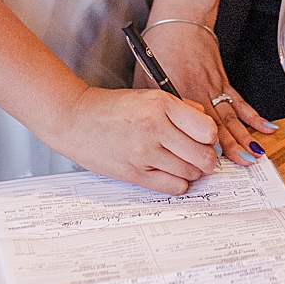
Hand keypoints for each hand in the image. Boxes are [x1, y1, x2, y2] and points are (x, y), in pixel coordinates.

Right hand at [53, 87, 220, 194]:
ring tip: (182, 162)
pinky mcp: (135, 174)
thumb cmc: (110, 108)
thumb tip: (205, 124)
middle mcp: (154, 129)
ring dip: (193, 171)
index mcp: (160, 105)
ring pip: (191, 173)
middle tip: (200, 154)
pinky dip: (179, 183)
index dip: (210, 137)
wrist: (74, 119)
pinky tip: (171, 173)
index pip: (207, 130)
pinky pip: (173, 187)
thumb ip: (181, 108)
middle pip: (203, 156)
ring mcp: (144, 154)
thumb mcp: (148, 96)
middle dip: (206, 158)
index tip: (205, 138)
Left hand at [142, 20, 276, 165]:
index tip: (211, 162)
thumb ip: (154, 104)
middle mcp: (201, 92)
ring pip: (232, 115)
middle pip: (219, 123)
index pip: (193, 126)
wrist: (180, 20)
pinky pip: (239, 101)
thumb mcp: (147, 77)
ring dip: (245, 136)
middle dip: (232, 146)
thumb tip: (152, 128)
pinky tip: (264, 127)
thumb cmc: (161, 46)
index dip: (204, 145)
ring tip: (256, 154)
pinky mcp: (223, 80)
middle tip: (243, 163)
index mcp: (180, 94)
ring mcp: (215, 86)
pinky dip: (253, 115)